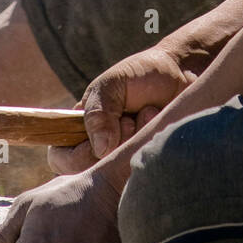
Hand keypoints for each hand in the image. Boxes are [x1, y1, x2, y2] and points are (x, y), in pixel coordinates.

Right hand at [47, 43, 200, 175]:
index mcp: (79, 130)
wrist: (181, 71)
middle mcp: (99, 149)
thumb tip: (100, 150)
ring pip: (119, 171)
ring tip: (147, 111)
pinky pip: (145, 167)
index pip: (61, 161)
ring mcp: (124, 159)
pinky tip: (157, 121)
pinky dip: (151, 141)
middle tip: (128, 117)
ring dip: (135, 137)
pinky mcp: (147, 162)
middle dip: (115, 141)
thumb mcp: (111, 85)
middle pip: (93, 171)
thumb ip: (97, 114)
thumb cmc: (140, 75)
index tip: (104, 135)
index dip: (79, 156)